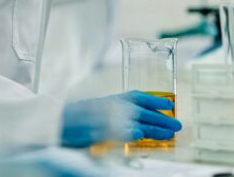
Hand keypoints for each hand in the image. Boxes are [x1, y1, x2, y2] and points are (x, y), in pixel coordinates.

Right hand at [61, 90, 181, 147]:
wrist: (56, 122)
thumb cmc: (76, 118)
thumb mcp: (98, 110)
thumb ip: (115, 113)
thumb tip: (134, 123)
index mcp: (111, 98)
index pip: (138, 95)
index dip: (155, 99)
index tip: (169, 104)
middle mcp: (112, 105)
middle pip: (142, 110)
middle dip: (161, 118)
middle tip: (177, 126)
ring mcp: (107, 117)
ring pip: (137, 121)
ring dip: (155, 128)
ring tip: (169, 134)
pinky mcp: (102, 130)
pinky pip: (121, 131)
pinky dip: (133, 134)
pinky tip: (141, 137)